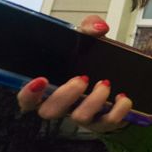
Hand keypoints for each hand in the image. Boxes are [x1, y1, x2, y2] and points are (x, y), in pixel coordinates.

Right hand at [15, 15, 132, 132]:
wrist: (120, 79)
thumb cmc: (92, 61)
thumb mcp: (88, 41)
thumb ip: (89, 28)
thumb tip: (99, 28)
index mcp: (51, 89)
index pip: (27, 99)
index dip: (28, 94)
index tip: (41, 79)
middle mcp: (63, 106)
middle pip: (49, 112)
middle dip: (64, 96)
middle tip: (82, 78)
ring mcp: (83, 116)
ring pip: (79, 119)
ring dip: (93, 101)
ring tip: (105, 83)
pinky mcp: (104, 122)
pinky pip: (108, 123)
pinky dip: (118, 110)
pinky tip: (124, 97)